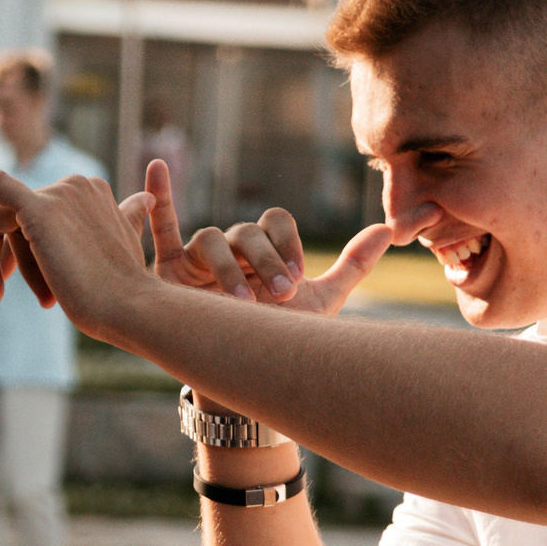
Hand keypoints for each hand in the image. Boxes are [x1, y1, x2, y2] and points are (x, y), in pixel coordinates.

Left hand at [0, 169, 156, 340]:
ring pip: (2, 220)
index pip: (43, 214)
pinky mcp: (39, 208)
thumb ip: (125, 219)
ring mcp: (59, 194)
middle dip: (12, 259)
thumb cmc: (124, 290)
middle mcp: (77, 185)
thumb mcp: (126, 245)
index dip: (27, 250)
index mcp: (93, 192)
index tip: (31, 283)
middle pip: (18, 219)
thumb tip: (145, 199)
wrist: (129, 308)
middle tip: (2, 293)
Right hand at [142, 160, 391, 317]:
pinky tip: (156, 168)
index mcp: (266, 249)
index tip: (300, 277)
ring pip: (210, 239)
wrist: (246, 376)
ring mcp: (199, 258)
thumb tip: (390, 230)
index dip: (289, 244)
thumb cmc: (279, 338)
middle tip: (282, 295)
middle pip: (247, 232)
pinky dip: (158, 199)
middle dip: (266, 260)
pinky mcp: (169, 272)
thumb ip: (353, 266)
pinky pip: (161, 230)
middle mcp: (233, 248)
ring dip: (227, 267)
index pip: (277, 222)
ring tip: (242, 301)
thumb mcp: (321, 303)